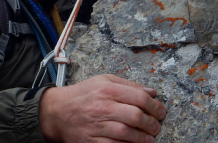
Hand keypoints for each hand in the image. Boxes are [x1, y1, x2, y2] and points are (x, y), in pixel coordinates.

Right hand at [39, 74, 165, 142]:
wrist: (56, 111)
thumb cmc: (82, 95)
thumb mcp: (104, 81)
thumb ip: (129, 85)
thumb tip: (152, 92)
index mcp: (107, 90)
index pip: (139, 98)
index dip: (155, 106)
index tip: (161, 111)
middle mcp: (102, 107)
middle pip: (136, 116)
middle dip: (151, 123)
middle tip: (156, 126)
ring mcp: (96, 126)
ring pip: (127, 134)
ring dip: (143, 138)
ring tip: (149, 137)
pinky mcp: (91, 141)